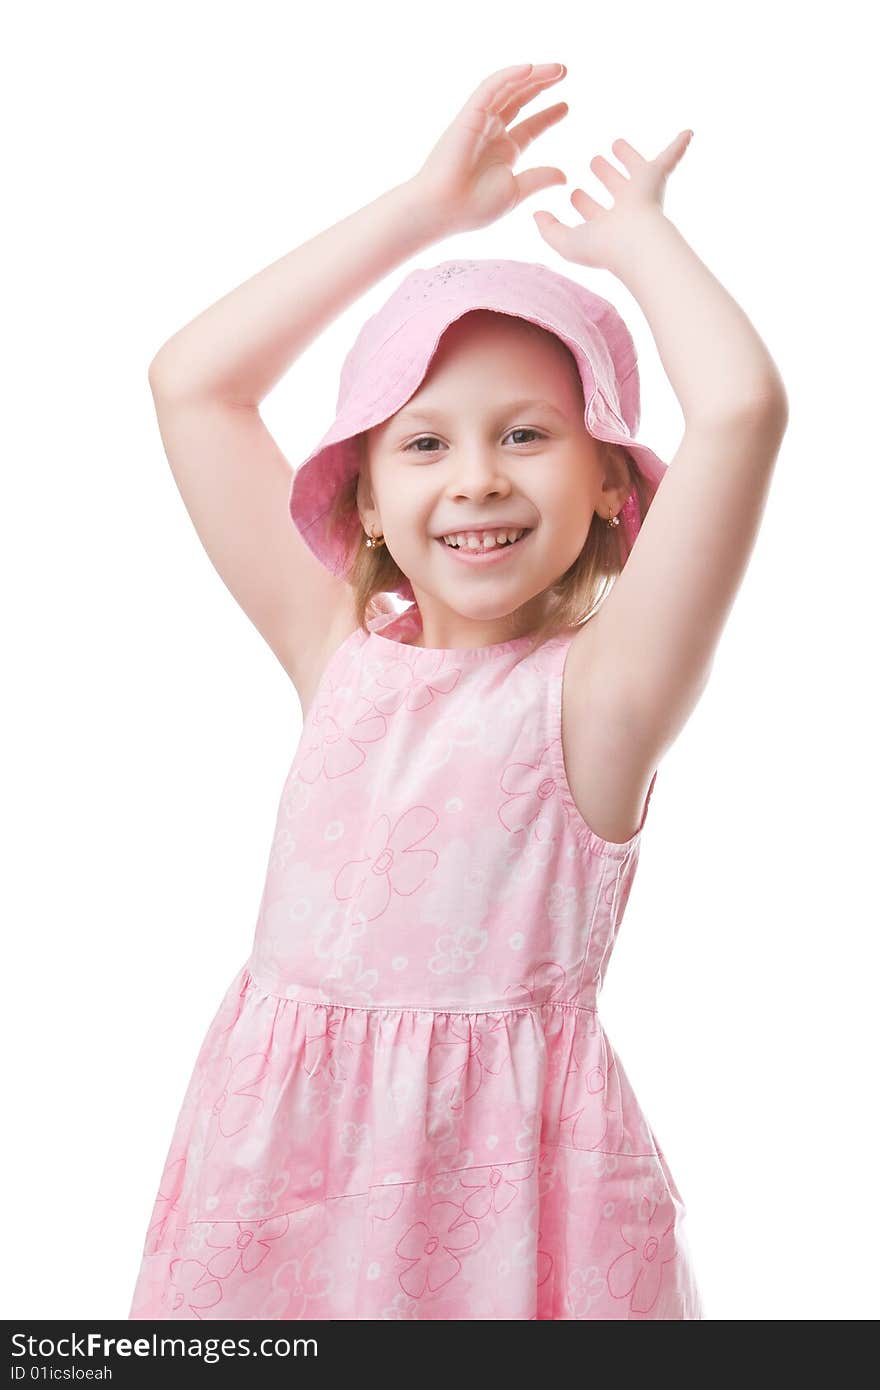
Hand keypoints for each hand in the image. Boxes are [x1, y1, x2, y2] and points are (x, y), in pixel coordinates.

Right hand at [407, 63, 569, 237]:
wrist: (444, 208)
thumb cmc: (474, 206)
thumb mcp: (517, 191)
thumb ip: (540, 179)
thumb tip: (565, 176)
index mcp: (503, 151)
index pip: (530, 126)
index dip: (548, 115)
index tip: (566, 106)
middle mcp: (492, 132)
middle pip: (520, 99)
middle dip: (542, 84)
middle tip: (564, 71)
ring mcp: (480, 121)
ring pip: (509, 88)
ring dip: (532, 75)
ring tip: (557, 68)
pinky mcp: (469, 114)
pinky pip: (491, 87)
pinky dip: (509, 76)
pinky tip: (530, 69)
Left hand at [532, 130, 693, 272]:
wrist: (638, 240)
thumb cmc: (604, 246)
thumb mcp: (567, 242)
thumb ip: (549, 230)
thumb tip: (536, 215)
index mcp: (605, 224)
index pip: (591, 210)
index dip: (582, 202)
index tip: (574, 193)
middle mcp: (624, 208)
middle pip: (612, 186)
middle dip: (604, 175)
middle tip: (595, 162)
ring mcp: (641, 192)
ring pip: (633, 169)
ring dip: (627, 157)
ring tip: (618, 144)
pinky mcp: (656, 176)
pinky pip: (671, 156)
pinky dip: (679, 145)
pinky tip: (688, 132)